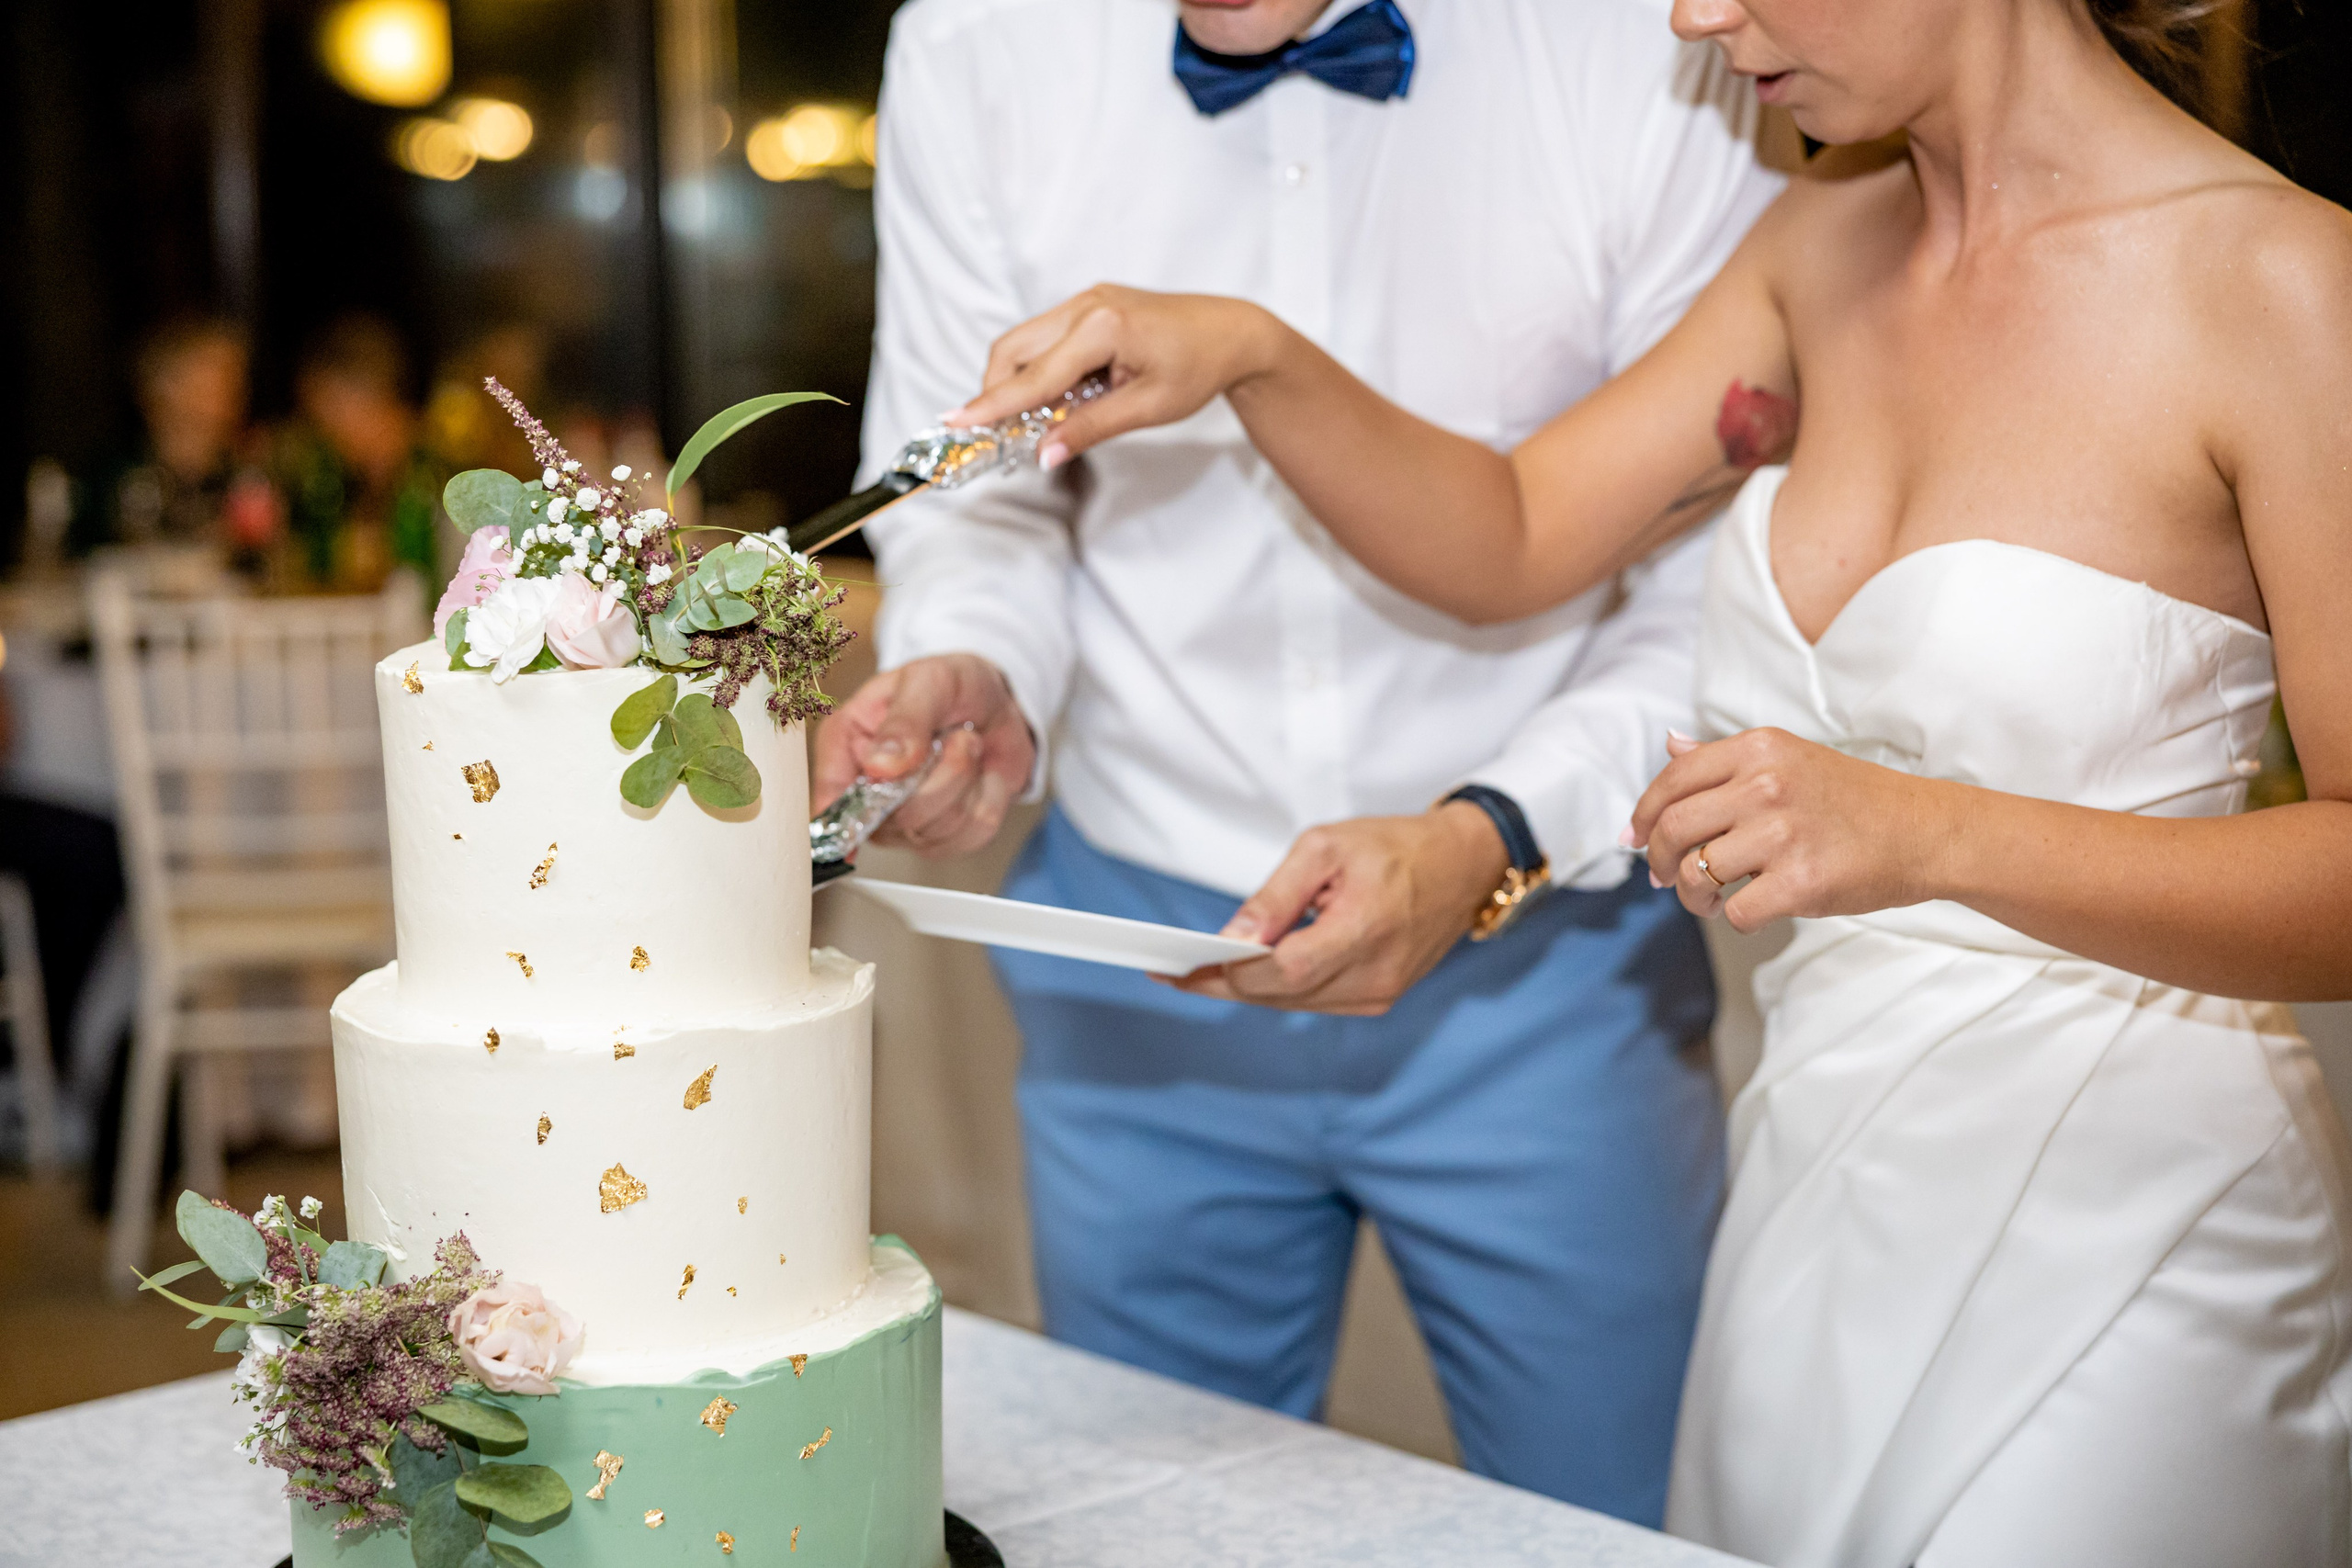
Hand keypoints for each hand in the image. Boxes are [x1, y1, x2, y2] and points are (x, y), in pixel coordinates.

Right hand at [810, 654, 1035, 858]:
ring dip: (967, 782)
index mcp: (847, 746)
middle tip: (956, 736)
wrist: (1000, 702)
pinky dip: (989, 800)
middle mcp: (867, 793)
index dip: (847, 813)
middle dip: (942, 775)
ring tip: (967, 746)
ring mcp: (903, 822)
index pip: (830, 798)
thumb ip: (905, 719)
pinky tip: (982, 775)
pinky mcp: (943, 838)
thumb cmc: (953, 686)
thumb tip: (879, 766)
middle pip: (897, 818)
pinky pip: (970, 835)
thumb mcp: (929, 681)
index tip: (882, 796)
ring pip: (937, 829)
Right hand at [941, 286, 1281, 468]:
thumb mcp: (1147, 409)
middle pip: (1015, 350)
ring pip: (1026, 342)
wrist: (1232, 333)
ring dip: (1019, 382)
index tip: (955, 422)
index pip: (1034, 376)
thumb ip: (1090, 429)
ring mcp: (1087, 300)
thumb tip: (1045, 455)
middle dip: (997, 392)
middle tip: (992, 433)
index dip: (992, 404)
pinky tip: (1058, 398)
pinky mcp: (1090, 305)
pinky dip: (1040, 369)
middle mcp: (1087, 304)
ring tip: (1034, 421)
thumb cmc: (1199, 368)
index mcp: (1103, 327)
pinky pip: (1047, 338)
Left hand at [1171, 804, 1510, 1015]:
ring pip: (1292, 1003)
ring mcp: (1379, 994)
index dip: (1232, 971)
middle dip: (1223, 983)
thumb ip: (1276, 895)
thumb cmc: (1394, 847)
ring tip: (1199, 970)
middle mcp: (1374, 974)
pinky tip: (1249, 971)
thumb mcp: (1326, 847)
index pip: (1285, 969)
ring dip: (1247, 988)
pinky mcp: (1379, 1000)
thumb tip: (1232, 936)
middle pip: (1281, 994)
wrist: (1462, 867)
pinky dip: (1279, 987)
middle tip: (1171, 973)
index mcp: (1365, 927)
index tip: (1183, 965)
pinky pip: (1313, 1001)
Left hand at [1630, 728, 1958, 930]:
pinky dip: (1733, 919)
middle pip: (1673, 828)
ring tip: (1710, 898)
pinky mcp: (1801, 882)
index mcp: (1759, 749)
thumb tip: (1667, 745)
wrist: (1926, 832)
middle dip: (1657, 860)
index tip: (1635, 840)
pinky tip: (1751, 910)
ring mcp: (1783, 833)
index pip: (1672, 779)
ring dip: (1691, 896)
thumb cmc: (1853, 800)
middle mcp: (1766, 785)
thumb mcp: (1789, 759)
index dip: (1643, 815)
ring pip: (1695, 872)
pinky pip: (1734, 911)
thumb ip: (1723, 758)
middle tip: (1664, 878)